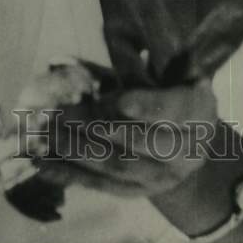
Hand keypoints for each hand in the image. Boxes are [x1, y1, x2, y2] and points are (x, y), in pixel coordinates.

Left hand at [37, 79, 219, 199]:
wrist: (190, 135)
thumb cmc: (171, 87)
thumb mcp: (167, 72)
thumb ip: (137, 66)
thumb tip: (89, 50)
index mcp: (199, 110)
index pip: (177, 110)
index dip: (149, 107)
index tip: (119, 102)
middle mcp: (188, 150)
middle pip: (139, 142)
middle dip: (93, 127)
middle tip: (56, 115)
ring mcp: (165, 177)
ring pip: (117, 167)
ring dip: (75, 151)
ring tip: (42, 138)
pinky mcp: (143, 192)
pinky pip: (104, 187)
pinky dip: (72, 175)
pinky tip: (44, 165)